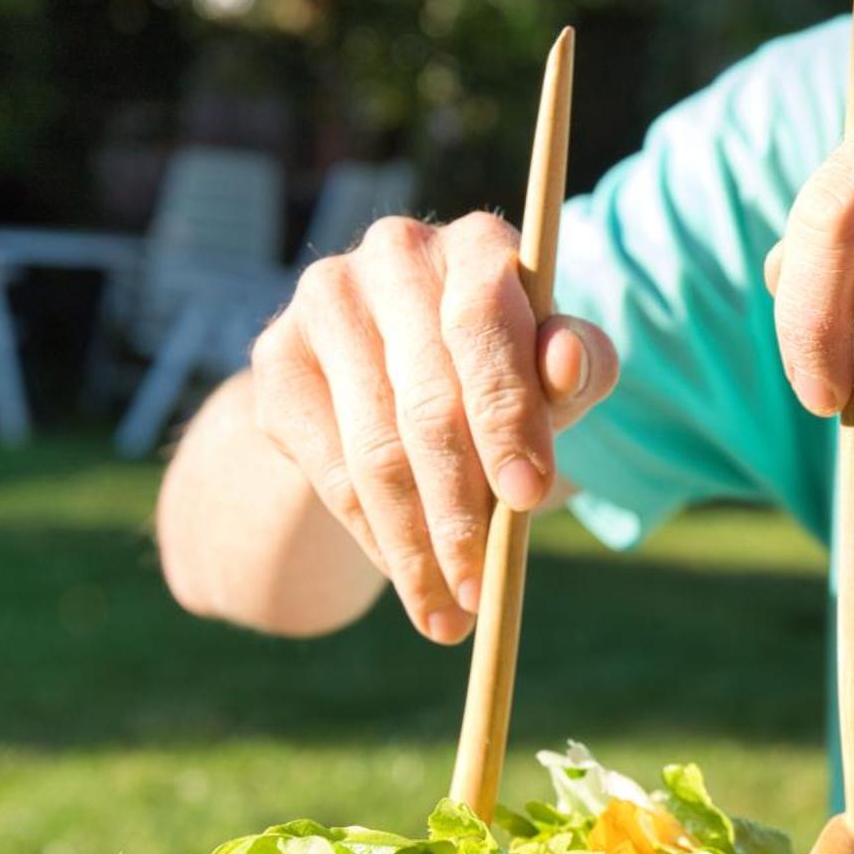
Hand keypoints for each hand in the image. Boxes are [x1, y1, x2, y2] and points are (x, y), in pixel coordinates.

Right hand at [249, 212, 619, 641]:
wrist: (391, 374)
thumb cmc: (498, 374)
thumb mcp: (552, 376)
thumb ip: (578, 370)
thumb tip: (570, 360)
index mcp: (476, 242)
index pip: (485, 325)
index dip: (508, 417)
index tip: (529, 499)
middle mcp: (394, 253)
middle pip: (426, 402)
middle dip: (459, 510)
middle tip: (480, 589)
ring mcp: (324, 301)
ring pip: (374, 450)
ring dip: (414, 544)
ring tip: (446, 610)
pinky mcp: (275, 359)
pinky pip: (329, 470)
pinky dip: (372, 537)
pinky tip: (404, 576)